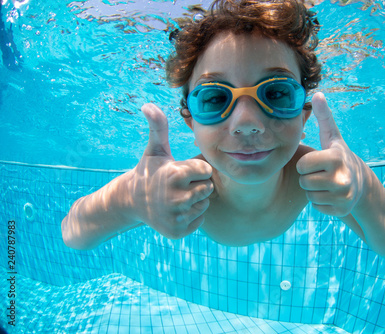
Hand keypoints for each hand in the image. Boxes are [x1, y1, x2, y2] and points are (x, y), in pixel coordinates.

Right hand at [130, 103, 213, 238]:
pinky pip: (199, 219)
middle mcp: (175, 198)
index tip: (183, 170)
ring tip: (177, 196)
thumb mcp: (155, 150)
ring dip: (195, 200)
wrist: (131, 202)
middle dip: (197, 184)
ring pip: (204, 204)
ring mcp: (175, 217)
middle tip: (181, 184)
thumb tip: (148, 105)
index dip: (197, 169)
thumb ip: (158, 127)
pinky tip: (176, 209)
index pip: (206, 170)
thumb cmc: (149, 172)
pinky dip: (191, 215)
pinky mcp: (176, 231)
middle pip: (208, 188)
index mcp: (174, 175)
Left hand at [296, 93, 364, 216]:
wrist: (361, 183)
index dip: (305, 163)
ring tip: (325, 183)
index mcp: (336, 158)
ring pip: (310, 196)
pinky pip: (317, 207)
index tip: (315, 162)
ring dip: (313, 190)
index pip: (302, 165)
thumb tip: (317, 94)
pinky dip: (321, 203)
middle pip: (305, 182)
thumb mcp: (332, 137)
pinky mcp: (342, 210)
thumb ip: (324, 117)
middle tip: (320, 173)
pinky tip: (330, 194)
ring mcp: (344, 196)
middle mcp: (342, 177)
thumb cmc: (338, 157)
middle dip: (308, 178)